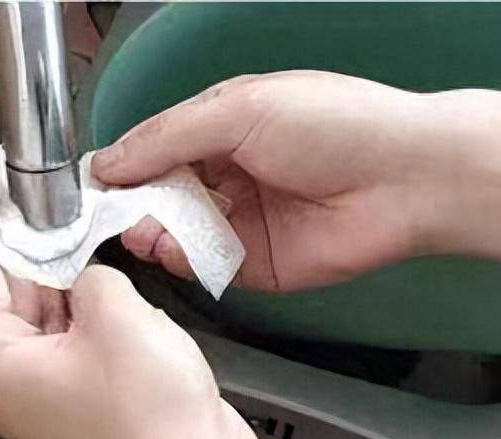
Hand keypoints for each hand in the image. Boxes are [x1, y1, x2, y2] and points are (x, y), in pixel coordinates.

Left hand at [0, 239, 264, 438]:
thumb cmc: (153, 423)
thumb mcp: (116, 313)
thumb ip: (88, 270)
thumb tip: (85, 270)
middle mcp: (8, 384)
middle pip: (2, 294)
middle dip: (24, 246)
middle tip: (38, 196)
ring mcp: (45, 396)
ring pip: (40, 315)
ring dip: (61, 277)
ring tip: (79, 229)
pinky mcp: (81, 401)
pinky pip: (70, 340)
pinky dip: (84, 310)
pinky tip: (105, 281)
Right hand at [92, 70, 453, 291]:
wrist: (408, 179)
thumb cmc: (338, 125)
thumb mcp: (240, 109)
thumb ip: (168, 136)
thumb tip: (108, 159)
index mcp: (223, 127)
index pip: (155, 149)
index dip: (122, 167)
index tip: (91, 186)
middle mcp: (229, 175)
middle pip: (159, 197)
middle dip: (133, 206)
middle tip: (115, 215)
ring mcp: (243, 222)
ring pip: (177, 235)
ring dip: (156, 234)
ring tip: (148, 231)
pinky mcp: (259, 265)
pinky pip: (208, 267)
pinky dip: (186, 262)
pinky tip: (179, 251)